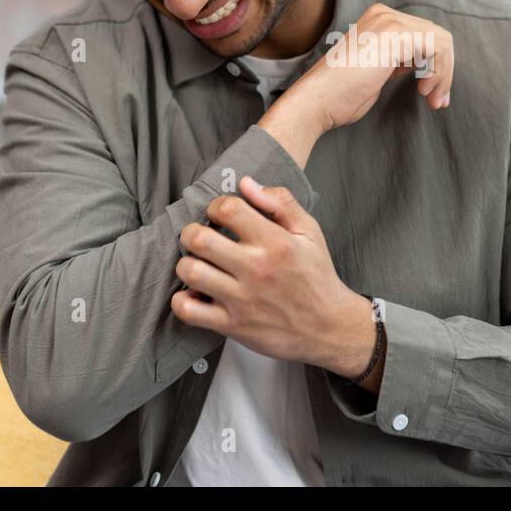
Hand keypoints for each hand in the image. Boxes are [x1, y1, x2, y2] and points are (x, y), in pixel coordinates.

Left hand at [172, 176, 367, 374]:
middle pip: (199, 239)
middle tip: (200, 237)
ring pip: (190, 272)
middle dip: (192, 232)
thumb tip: (245, 183)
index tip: (221, 215)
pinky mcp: (232, 325)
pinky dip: (182, 300)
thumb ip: (280, 202)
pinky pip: (188, 310)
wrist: (328, 327)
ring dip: (186, 264)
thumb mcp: (310, 232)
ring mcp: (241, 299)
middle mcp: (256, 269)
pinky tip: (196, 293)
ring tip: (198, 263)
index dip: (217, 205)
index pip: (228, 209)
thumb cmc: (316, 277)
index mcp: (275, 242)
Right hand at [258, 3, 454, 165]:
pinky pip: (438, 47)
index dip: (436, 66)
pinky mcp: (396, 34)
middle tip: (437, 100)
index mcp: (379, 20)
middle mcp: (385, 14)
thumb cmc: (341, 94)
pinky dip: (439, 72)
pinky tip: (424, 89)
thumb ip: (399, 61)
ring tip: (432, 99)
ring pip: (442, 41)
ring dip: (444, 75)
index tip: (432, 95)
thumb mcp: (377, 70)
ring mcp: (390, 21)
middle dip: (444, 72)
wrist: (317, 101)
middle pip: (437, 36)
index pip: (425, 36)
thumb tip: (428, 67)